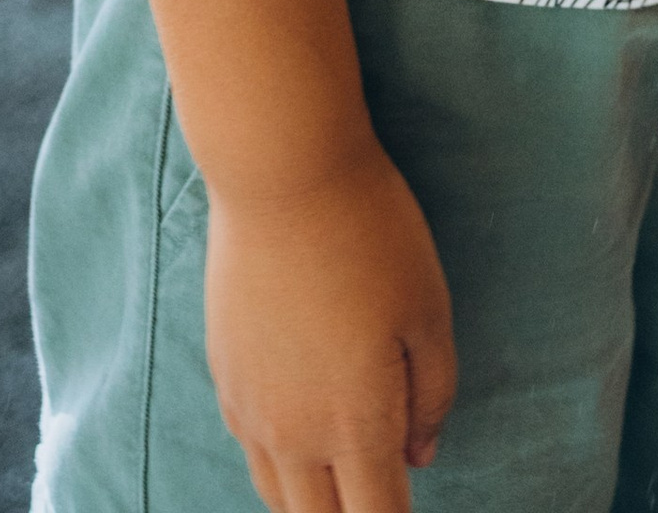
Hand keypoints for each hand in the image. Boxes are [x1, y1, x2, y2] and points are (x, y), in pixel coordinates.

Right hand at [205, 153, 455, 512]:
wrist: (282, 177)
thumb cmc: (372, 235)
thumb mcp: (429, 310)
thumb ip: (432, 393)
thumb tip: (421, 454)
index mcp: (356, 424)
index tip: (407, 506)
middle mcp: (294, 433)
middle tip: (380, 492)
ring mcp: (250, 409)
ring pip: (278, 495)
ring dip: (313, 498)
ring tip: (344, 479)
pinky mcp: (225, 377)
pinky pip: (251, 448)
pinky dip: (280, 460)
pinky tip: (303, 431)